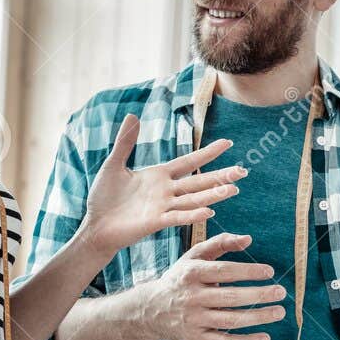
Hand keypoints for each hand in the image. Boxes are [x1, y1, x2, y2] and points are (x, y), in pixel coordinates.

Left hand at [83, 114, 245, 254]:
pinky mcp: (155, 222)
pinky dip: (192, 215)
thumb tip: (132, 115)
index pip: (188, 162)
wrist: (95, 225)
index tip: (227, 143)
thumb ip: (126, 142)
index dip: (207, 153)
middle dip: (221, 176)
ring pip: (193, 199)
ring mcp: (162, 207)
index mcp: (159, 176)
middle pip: (199, 181)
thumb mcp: (113, 164)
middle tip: (243, 171)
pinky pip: (177, 218)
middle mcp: (166, 191)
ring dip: (214, 195)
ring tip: (233, 189)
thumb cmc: (103, 197)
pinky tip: (209, 211)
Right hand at [143, 232, 286, 339]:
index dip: (247, 271)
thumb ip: (220, 244)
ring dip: (257, 317)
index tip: (269, 272)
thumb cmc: (181, 279)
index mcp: (191, 273)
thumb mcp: (194, 257)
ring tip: (279, 312)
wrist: (150, 310)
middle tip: (281, 292)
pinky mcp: (196, 338)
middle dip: (258, 295)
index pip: (223, 271)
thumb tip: (248, 239)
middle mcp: (191, 297)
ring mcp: (194, 319)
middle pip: (229, 297)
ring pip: (230, 320)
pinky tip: (265, 338)